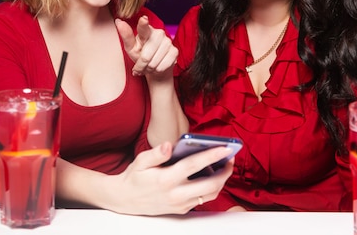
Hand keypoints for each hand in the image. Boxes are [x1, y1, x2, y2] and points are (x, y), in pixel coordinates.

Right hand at [109, 141, 233, 214]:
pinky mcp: (181, 210)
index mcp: (166, 179)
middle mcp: (175, 194)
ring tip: (225, 166)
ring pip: (210, 195)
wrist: (125, 200)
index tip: (225, 147)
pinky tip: (212, 176)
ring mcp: (180, 204)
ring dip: (221, 181)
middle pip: (209, 184)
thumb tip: (168, 146)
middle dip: (225, 171)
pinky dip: (211, 188)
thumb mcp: (140, 161)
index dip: (212, 156)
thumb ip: (156, 153)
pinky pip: (202, 200)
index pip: (194, 165)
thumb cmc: (135, 177)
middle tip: (230, 158)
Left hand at [115, 16, 177, 77]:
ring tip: (148, 66)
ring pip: (154, 63)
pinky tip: (156, 67)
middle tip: (140, 67)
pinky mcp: (175, 51)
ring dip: (149, 69)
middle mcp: (158, 33)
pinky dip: (157, 70)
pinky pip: (163, 66)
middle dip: (141, 65)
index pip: (144, 28)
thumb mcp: (131, 48)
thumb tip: (118, 21)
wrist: (154, 67)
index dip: (143, 24)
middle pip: (146, 56)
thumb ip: (126, 36)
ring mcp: (168, 42)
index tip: (143, 19)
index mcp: (146, 31)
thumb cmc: (140, 55)